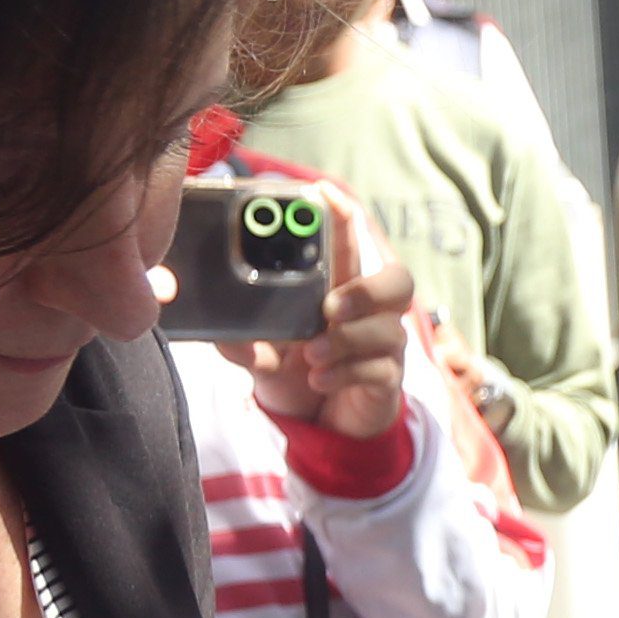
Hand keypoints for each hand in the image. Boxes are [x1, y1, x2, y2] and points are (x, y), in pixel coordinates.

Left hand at [234, 189, 413, 439]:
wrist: (317, 424)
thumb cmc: (296, 371)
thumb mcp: (260, 354)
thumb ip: (242, 342)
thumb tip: (219, 334)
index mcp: (339, 289)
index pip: (350, 242)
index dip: (343, 215)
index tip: (323, 192)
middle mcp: (370, 312)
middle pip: (399, 282)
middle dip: (367, 290)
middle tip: (331, 307)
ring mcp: (383, 346)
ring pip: (387, 331)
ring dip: (347, 341)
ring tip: (312, 355)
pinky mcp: (387, 380)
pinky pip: (379, 370)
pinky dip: (346, 373)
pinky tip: (320, 379)